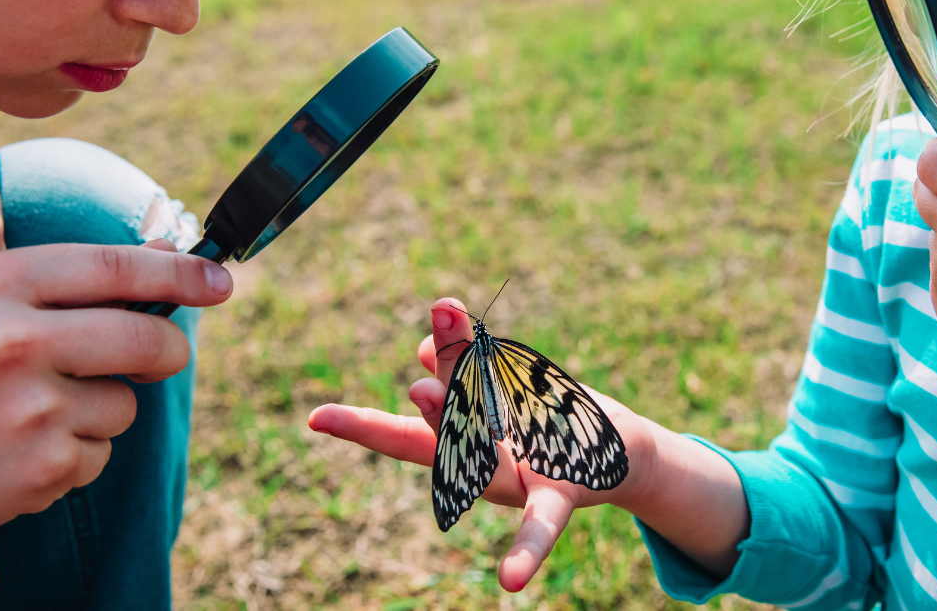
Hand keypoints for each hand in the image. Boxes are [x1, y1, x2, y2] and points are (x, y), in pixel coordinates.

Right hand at [0, 239, 231, 591]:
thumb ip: (59, 282)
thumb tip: (166, 264)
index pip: (116, 267)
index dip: (181, 273)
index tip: (222, 280)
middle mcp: (17, 340)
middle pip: (147, 342)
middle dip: (166, 353)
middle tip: (156, 359)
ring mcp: (31, 409)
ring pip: (125, 406)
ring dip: (99, 413)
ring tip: (33, 415)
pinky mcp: (41, 467)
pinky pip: (99, 456)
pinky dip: (73, 458)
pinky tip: (19, 452)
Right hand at [310, 298, 654, 590]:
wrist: (621, 456)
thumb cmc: (553, 422)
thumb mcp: (508, 391)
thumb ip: (466, 373)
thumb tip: (424, 353)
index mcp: (467, 441)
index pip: (407, 433)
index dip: (361, 428)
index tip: (315, 420)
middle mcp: (484, 467)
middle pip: (454, 427)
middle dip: (437, 398)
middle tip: (420, 365)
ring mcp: (521, 484)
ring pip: (487, 455)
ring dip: (463, 422)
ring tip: (425, 390)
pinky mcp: (565, 497)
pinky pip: (542, 526)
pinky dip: (527, 552)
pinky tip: (509, 583)